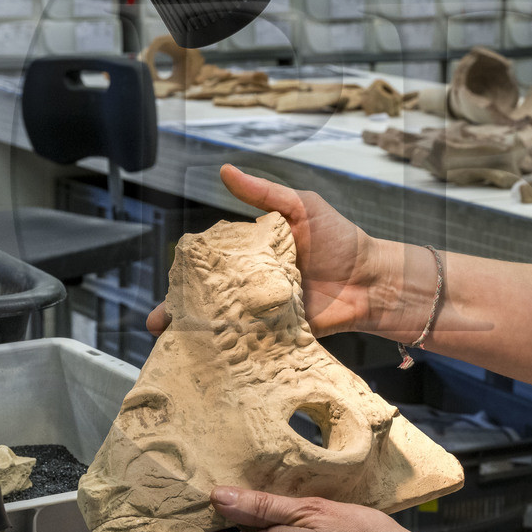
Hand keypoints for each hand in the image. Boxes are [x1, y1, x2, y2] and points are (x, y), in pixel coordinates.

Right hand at [146, 164, 391, 336]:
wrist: (373, 279)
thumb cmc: (341, 238)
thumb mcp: (300, 206)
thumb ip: (263, 193)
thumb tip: (225, 170)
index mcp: (252, 256)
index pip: (213, 265)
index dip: (188, 275)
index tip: (168, 284)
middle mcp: (254, 286)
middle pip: (211, 299)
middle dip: (182, 312)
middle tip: (159, 323)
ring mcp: (265, 313)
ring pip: (224, 326)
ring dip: (198, 336)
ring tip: (173, 345)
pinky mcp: (280, 337)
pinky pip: (251, 345)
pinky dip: (229, 354)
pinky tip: (207, 361)